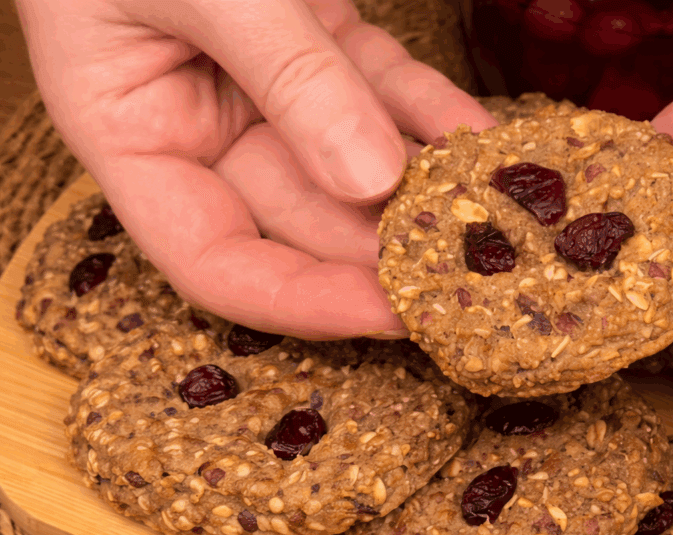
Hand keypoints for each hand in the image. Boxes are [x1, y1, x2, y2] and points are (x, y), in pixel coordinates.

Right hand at [15, 0, 495, 337]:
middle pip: (303, 220)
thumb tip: (374, 182)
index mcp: (134, 135)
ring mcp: (267, 87)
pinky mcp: (321, 41)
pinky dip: (435, 115)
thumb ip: (288, 79)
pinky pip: (385, 92)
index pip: (215, 259)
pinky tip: (489, 145)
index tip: (387, 315)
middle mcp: (202, 126)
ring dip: (426, 193)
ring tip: (498, 225)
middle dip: (385, 253)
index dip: (300, 301)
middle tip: (469, 281)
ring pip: (355, 162)